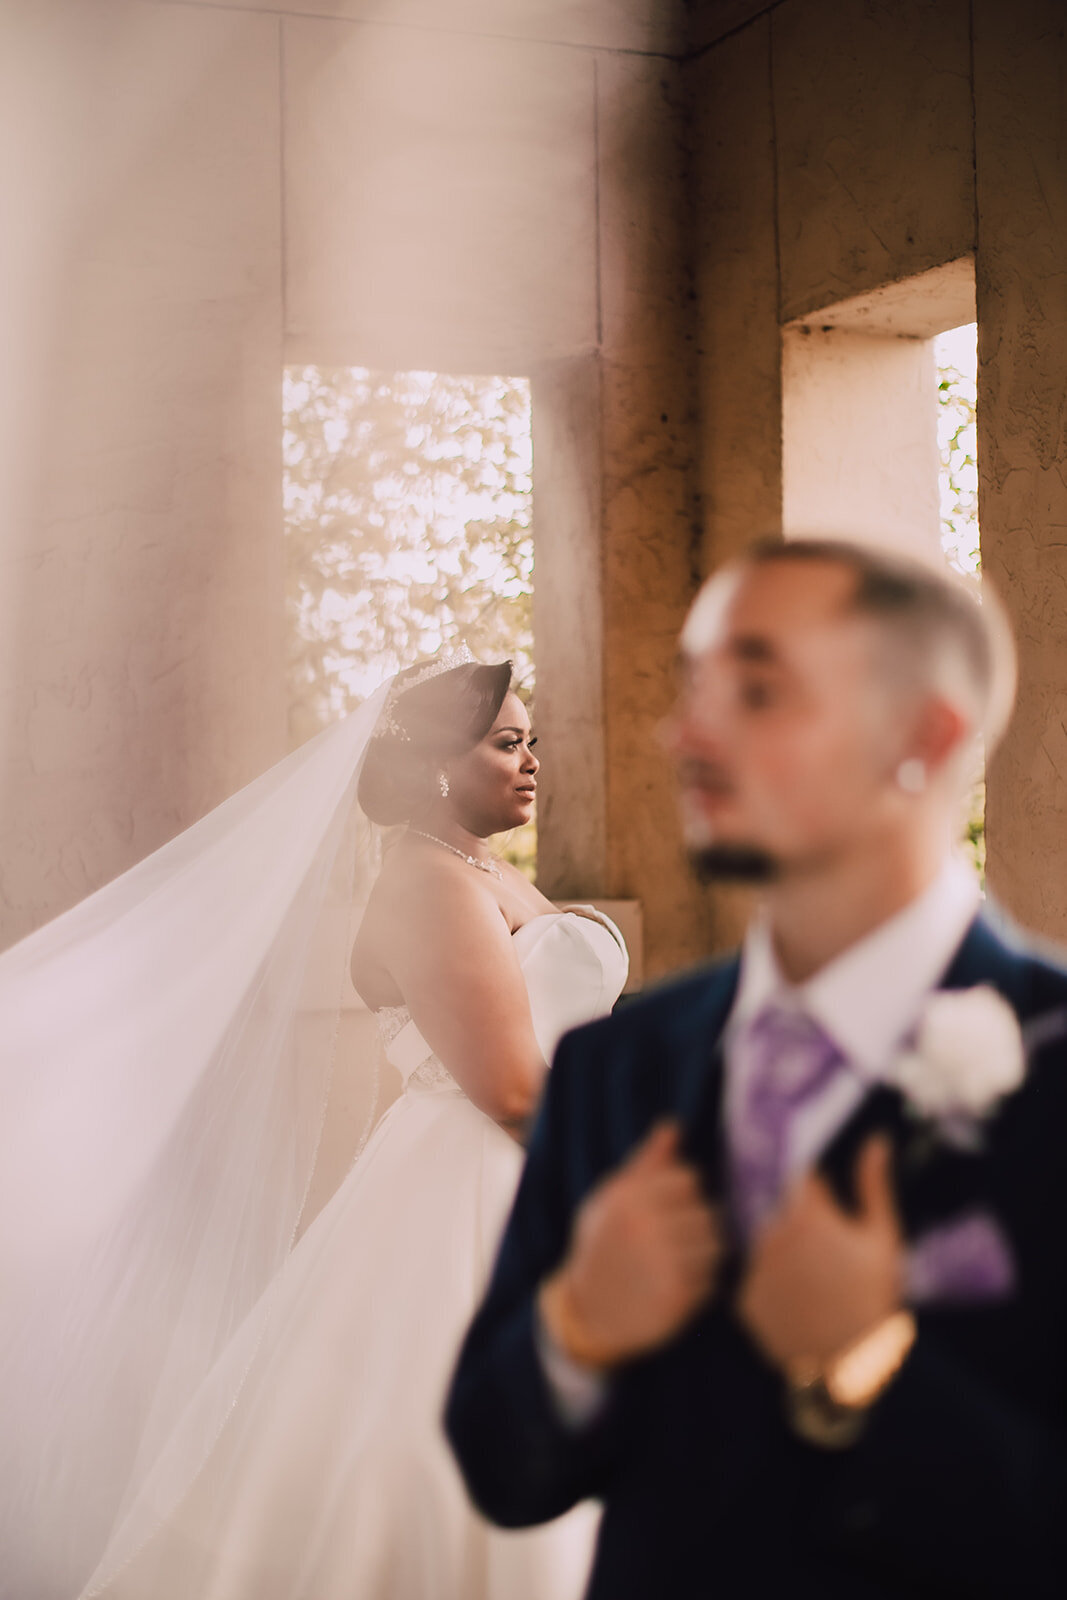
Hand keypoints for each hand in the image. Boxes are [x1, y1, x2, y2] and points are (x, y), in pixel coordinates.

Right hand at [540, 1120, 721, 1369]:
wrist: (587, 1309)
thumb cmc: (602, 1243)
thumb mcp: (612, 1197)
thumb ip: (647, 1162)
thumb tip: (674, 1125)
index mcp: (631, 1197)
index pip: (690, 1179)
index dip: (682, 1195)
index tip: (666, 1210)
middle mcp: (647, 1227)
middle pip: (708, 1212)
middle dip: (696, 1225)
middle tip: (673, 1240)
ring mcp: (664, 1263)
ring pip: (716, 1246)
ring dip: (703, 1254)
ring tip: (678, 1261)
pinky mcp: (676, 1297)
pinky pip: (713, 1280)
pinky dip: (702, 1283)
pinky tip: (677, 1284)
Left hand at [737, 1136, 902, 1371]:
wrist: (852, 1366)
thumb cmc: (874, 1297)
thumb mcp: (883, 1238)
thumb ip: (873, 1184)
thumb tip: (876, 1139)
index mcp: (805, 1213)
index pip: (804, 1182)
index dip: (823, 1200)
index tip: (836, 1223)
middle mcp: (771, 1233)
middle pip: (785, 1216)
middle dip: (804, 1231)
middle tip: (830, 1266)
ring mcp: (754, 1268)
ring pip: (769, 1248)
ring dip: (787, 1259)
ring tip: (816, 1291)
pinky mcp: (743, 1300)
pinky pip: (757, 1282)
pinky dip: (774, 1290)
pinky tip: (798, 1308)